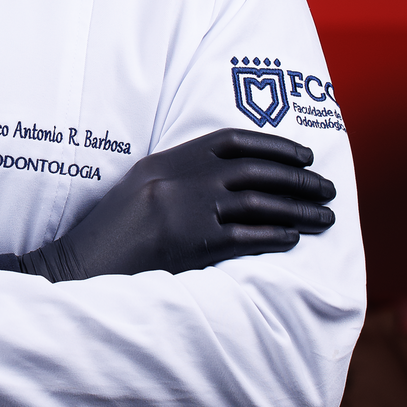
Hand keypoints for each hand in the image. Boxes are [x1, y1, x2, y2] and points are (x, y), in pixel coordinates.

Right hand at [23, 128, 334, 280]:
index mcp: (166, 161)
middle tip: (326, 187)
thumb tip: (228, 179)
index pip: (231, 140)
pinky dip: (275, 235)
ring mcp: (186, 211)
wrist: (80, 266)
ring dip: (299, 209)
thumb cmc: (110, 233)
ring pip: (260, 203)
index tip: (303, 153)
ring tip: (324, 217)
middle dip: (299, 177)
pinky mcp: (192, 244)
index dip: (274, 144)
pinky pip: (246, 236)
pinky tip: (293, 238)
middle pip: (254, 169)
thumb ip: (178, 177)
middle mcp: (180, 180)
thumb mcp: (139, 188)